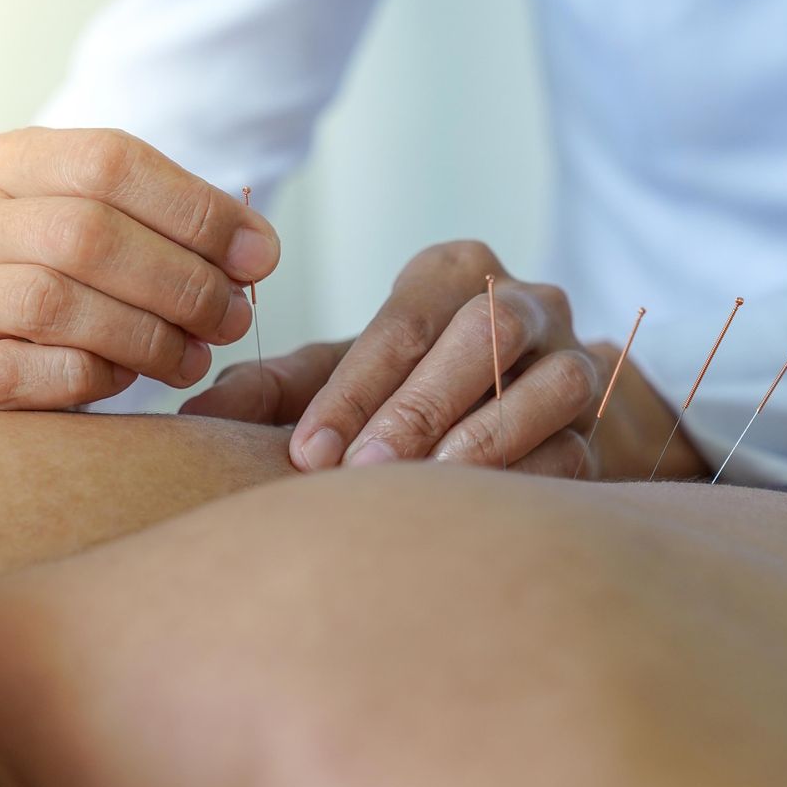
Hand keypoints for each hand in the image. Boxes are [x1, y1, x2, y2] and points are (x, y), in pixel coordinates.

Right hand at [0, 128, 279, 409]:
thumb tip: (257, 250)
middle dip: (178, 279)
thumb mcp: (104, 243)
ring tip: (191, 358)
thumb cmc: (54, 305)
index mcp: (0, 164)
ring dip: (144, 334)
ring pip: (52, 300)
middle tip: (232, 318)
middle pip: (84, 231)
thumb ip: (173, 233)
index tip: (259, 256)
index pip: (107, 161)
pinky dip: (90, 377)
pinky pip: (23, 372)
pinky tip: (123, 383)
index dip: (194, 209)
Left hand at [183, 241, 605, 474]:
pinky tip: (474, 515)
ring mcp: (575, 364)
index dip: (353, 388)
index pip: (403, 321)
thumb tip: (190, 419)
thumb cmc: (396, 391)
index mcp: (455, 272)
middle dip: (417, 407)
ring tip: (421, 488)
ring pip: (548, 386)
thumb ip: (269, 391)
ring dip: (482, 439)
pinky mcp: (597, 432)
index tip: (307, 454)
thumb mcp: (335, 378)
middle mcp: (528, 303)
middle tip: (360, 472)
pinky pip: (575, 451)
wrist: (500, 417)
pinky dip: (526, 480)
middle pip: (481, 338)